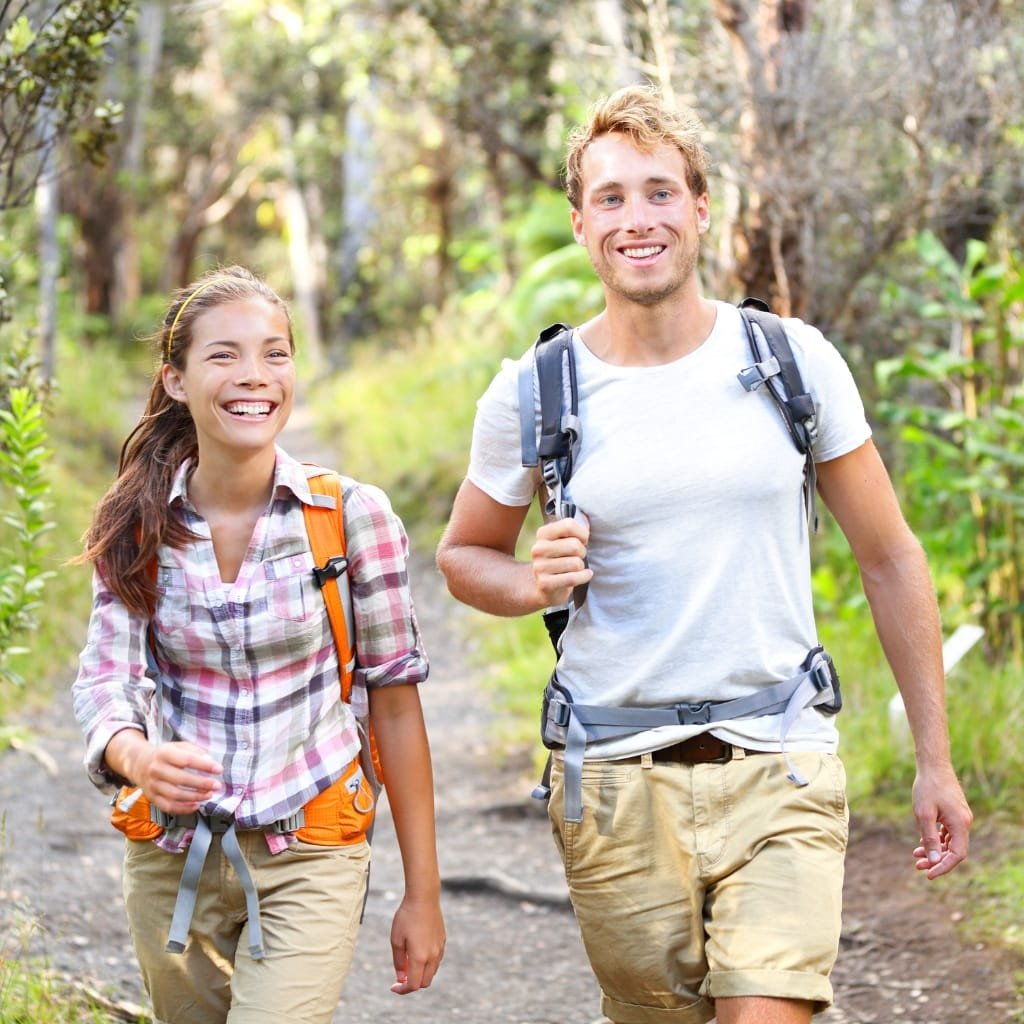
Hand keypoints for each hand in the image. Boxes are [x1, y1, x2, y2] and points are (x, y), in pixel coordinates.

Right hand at [107, 730, 221, 814]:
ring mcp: (153, 785)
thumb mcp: (179, 746)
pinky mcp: (152, 798)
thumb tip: (210, 762)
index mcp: (164, 753)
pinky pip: (168, 807)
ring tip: (209, 795)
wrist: (139, 764)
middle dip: (202, 784)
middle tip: (217, 785)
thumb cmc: (166, 755)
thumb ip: (195, 752)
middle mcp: (156, 770)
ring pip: (175, 795)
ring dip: (195, 797)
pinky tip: (196, 805)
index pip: (187, 760)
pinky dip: (184, 809)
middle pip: (181, 779)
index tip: (219, 769)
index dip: (204, 766)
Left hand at [389, 893, 444, 994]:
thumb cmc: (406, 917)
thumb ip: (398, 961)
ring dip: (420, 974)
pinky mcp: (443, 941)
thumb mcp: (396, 939)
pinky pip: (436, 960)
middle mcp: (433, 956)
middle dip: (412, 984)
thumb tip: (401, 977)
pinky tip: (418, 952)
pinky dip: (427, 964)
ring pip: (432, 972)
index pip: (413, 985)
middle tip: (400, 976)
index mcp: (420, 957)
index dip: (402, 990)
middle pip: (424, 982)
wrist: (424, 897)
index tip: (393, 986)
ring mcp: (440, 948)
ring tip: (407, 962)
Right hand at [529, 515, 592, 607]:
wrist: (544, 585)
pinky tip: (584, 575)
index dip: (582, 533)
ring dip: (581, 567)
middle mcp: (538, 549)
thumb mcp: (563, 540)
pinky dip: (584, 577)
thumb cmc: (561, 558)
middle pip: (574, 545)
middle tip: (577, 557)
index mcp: (542, 533)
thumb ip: (574, 528)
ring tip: (574, 568)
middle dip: (582, 552)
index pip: (568, 525)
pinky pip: (573, 578)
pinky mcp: (545, 583)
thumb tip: (587, 519)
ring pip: (576, 563)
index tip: (583, 540)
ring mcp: (539, 567)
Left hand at [911, 767, 972, 878]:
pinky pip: (947, 833)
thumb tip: (934, 861)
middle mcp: (964, 822)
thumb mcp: (923, 814)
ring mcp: (960, 818)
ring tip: (916, 855)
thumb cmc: (927, 788)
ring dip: (935, 850)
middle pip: (954, 850)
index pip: (957, 855)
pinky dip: (936, 839)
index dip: (943, 867)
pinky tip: (922, 843)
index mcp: (961, 824)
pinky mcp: (954, 813)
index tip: (928, 874)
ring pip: (950, 842)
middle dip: (937, 860)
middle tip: (918, 866)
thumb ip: (929, 838)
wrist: (933, 765)